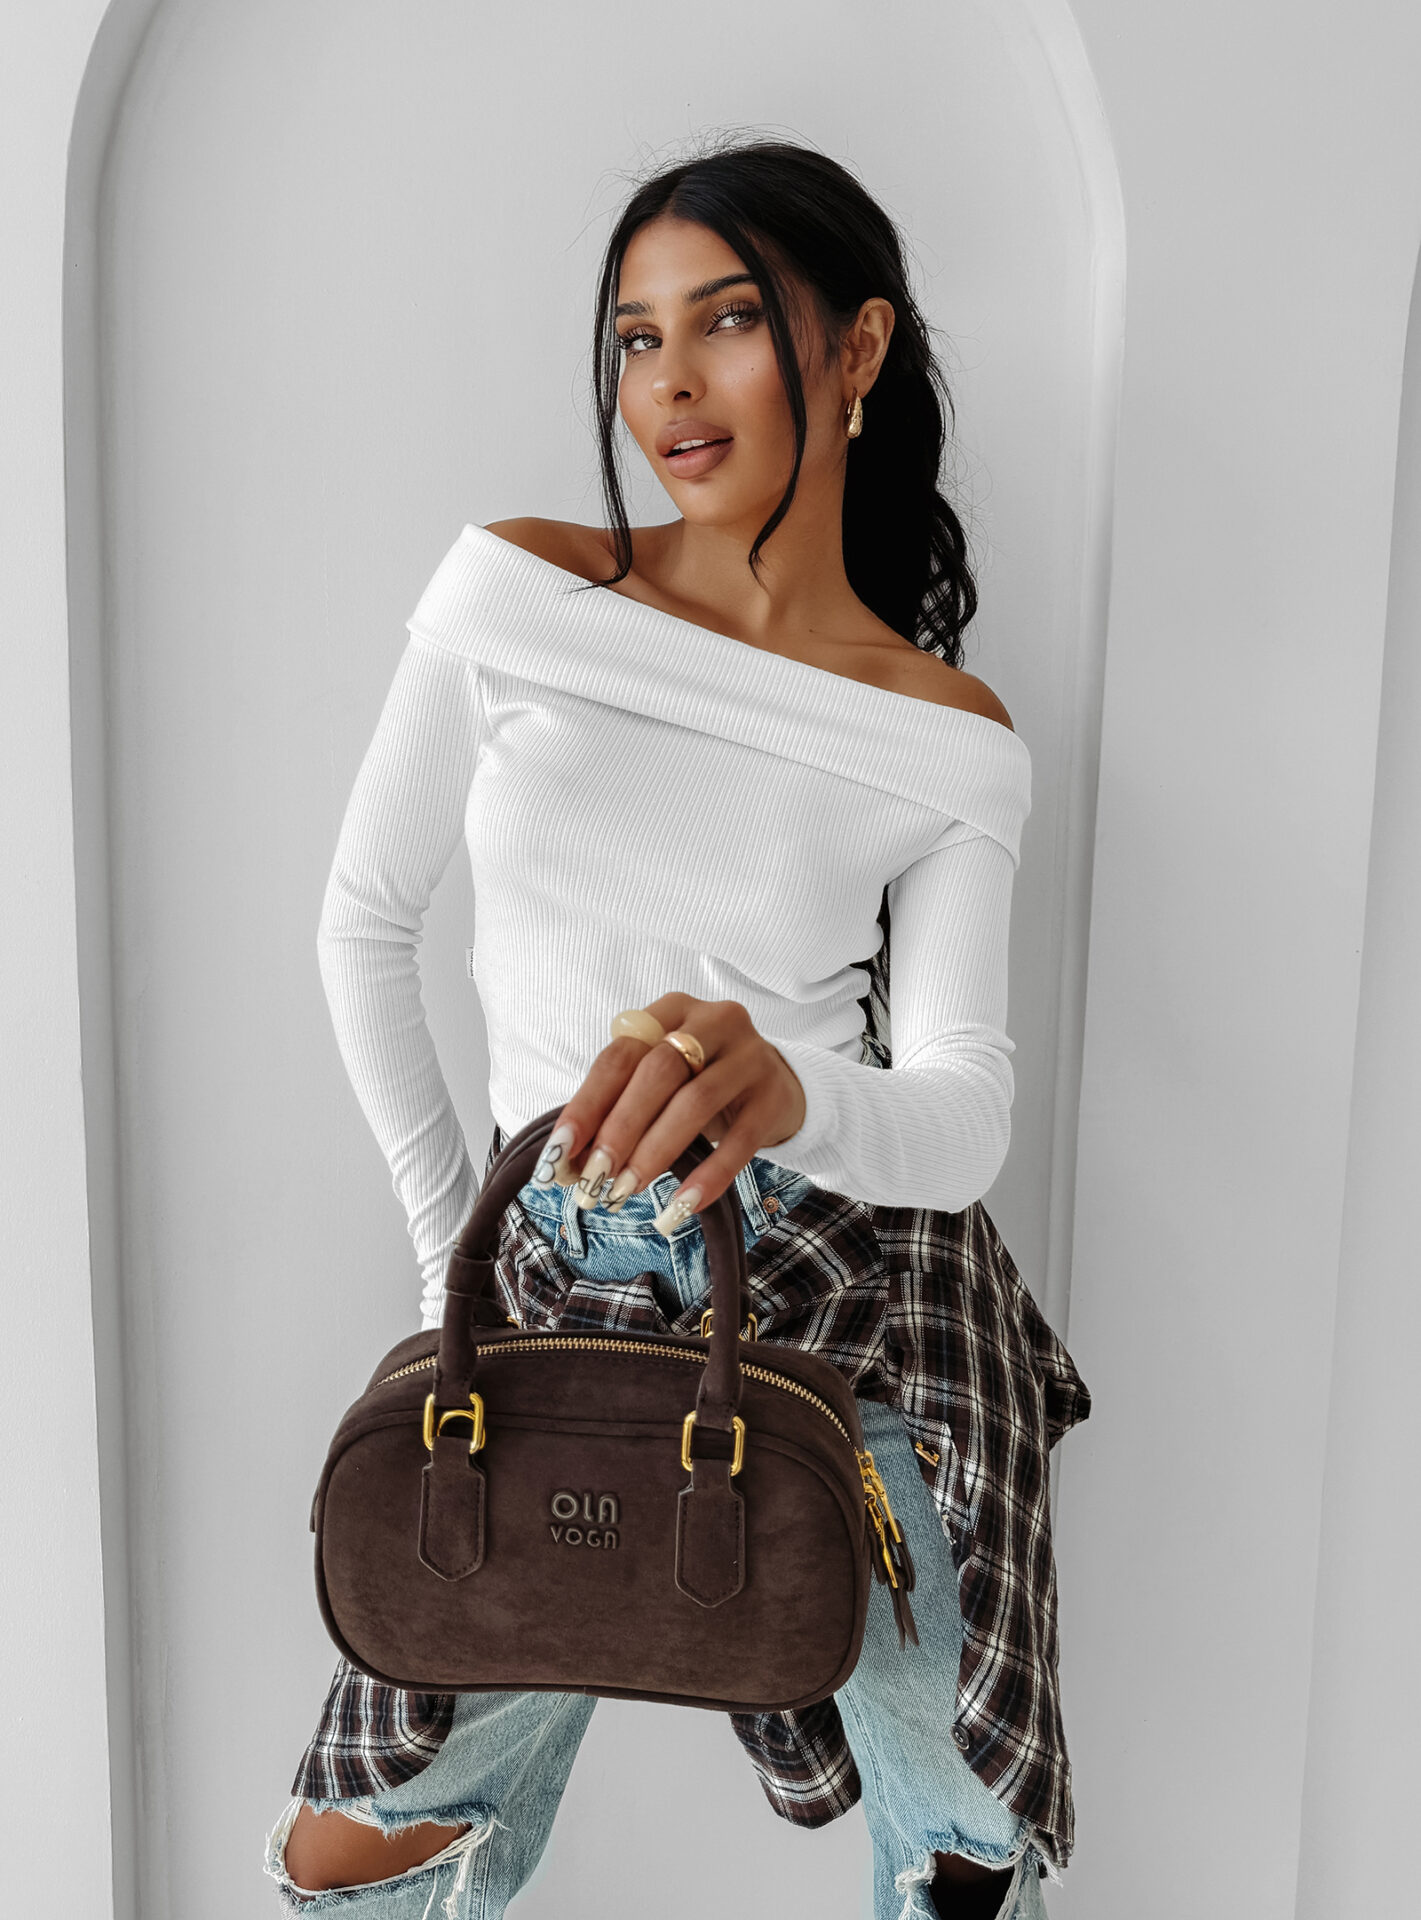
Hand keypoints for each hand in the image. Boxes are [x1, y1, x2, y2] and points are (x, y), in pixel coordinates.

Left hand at [538, 994, 806, 1227]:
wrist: (780, 1085)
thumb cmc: (702, 1081)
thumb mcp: (662, 1079)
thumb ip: (619, 1106)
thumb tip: (567, 1161)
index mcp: (671, 1010)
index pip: (621, 1054)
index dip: (587, 1103)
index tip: (560, 1151)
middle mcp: (713, 1021)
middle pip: (657, 1073)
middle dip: (620, 1128)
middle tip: (594, 1177)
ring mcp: (750, 1056)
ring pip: (695, 1103)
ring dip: (655, 1151)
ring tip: (627, 1190)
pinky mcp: (774, 1095)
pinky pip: (739, 1141)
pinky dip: (708, 1175)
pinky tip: (681, 1205)